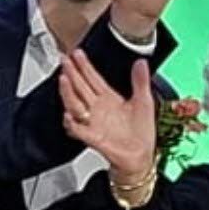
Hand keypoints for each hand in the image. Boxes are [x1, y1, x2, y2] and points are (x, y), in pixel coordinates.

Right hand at [57, 51, 154, 171]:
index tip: (77, 54)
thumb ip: (140, 81)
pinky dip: (72, 123)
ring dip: (68, 93)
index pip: (93, 78)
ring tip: (64, 79)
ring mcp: (93, 122)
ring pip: (75, 104)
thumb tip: (141, 62)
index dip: (85, 66)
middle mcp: (98, 108)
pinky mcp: (93, 137)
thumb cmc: (141, 132)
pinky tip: (68, 115)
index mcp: (109, 98)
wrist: (141, 156)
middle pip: (80, 87)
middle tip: (64, 60)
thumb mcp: (144, 101)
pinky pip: (78, 130)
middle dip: (72, 73)